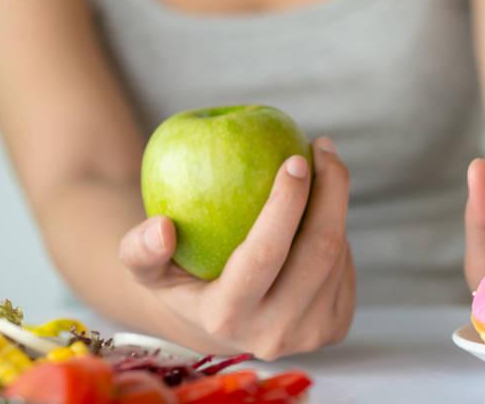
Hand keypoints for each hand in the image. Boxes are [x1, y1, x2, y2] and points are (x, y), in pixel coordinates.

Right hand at [119, 137, 354, 359]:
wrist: (221, 323)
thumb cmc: (182, 278)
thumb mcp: (148, 269)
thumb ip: (139, 249)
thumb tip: (161, 228)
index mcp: (226, 318)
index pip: (264, 254)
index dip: (286, 203)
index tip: (296, 159)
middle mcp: (273, 334)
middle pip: (319, 251)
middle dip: (331, 190)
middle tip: (323, 149)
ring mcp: (310, 335)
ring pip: (338, 255)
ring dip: (335, 205)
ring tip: (323, 169)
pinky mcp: (335, 328)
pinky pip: (346, 267)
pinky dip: (337, 230)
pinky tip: (323, 207)